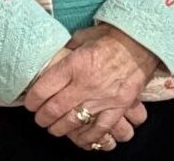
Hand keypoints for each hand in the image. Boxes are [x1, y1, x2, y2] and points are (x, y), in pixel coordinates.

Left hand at [24, 25, 158, 149]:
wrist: (143, 40)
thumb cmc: (113, 36)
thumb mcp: (83, 37)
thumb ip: (67, 50)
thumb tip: (55, 60)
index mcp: (74, 65)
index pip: (42, 90)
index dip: (32, 100)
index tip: (31, 103)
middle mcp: (85, 84)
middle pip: (53, 110)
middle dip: (42, 118)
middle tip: (40, 118)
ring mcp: (103, 97)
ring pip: (72, 122)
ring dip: (59, 128)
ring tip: (56, 128)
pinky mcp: (119, 106)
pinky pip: (100, 129)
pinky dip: (87, 137)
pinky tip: (79, 138)